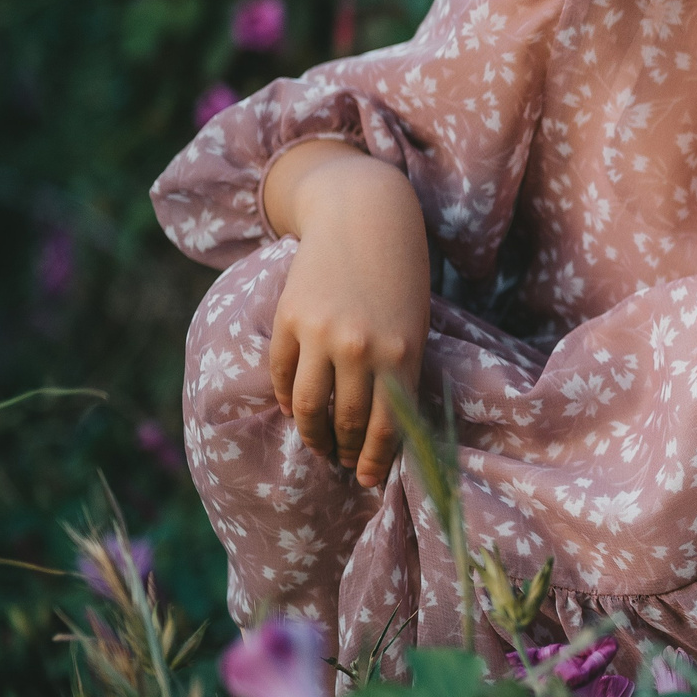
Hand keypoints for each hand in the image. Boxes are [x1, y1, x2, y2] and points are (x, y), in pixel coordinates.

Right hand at [263, 141, 430, 489]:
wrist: (365, 217)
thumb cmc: (401, 277)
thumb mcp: (413, 327)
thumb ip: (399, 374)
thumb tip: (382, 433)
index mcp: (402, 354)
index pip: (387, 428)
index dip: (376, 462)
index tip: (369, 479)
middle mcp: (360, 348)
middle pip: (347, 423)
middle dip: (346, 451)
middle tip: (344, 463)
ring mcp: (321, 333)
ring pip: (308, 407)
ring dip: (314, 434)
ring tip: (320, 444)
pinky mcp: (290, 319)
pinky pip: (282, 374)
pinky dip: (286, 399)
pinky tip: (295, 409)